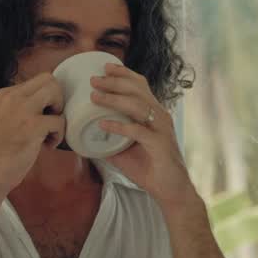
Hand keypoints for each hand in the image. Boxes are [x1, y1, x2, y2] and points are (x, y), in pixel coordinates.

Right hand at [0, 74, 64, 194]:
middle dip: (57, 100)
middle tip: (49, 121)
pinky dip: (58, 135)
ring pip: (56, 92)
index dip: (47, 98)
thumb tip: (48, 102)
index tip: (41, 117)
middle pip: (49, 80)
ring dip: (58, 113)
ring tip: (48, 132)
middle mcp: (11, 96)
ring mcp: (22, 109)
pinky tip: (46, 145)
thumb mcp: (5, 118)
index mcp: (4, 94)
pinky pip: (60, 121)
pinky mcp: (32, 125)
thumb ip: (21, 107)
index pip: (37, 81)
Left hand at [94, 63, 195, 210]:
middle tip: (94, 79)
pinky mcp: (160, 144)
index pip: (141, 86)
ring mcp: (161, 130)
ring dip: (114, 99)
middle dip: (114, 82)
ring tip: (94, 96)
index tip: (105, 67)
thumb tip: (86, 134)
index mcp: (154, 114)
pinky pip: (138, 131)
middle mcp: (160, 117)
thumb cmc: (150, 169)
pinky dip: (119, 125)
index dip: (124, 74)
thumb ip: (110, 139)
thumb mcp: (126, 150)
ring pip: (138, 106)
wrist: (171, 191)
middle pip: (138, 90)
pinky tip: (103, 123)